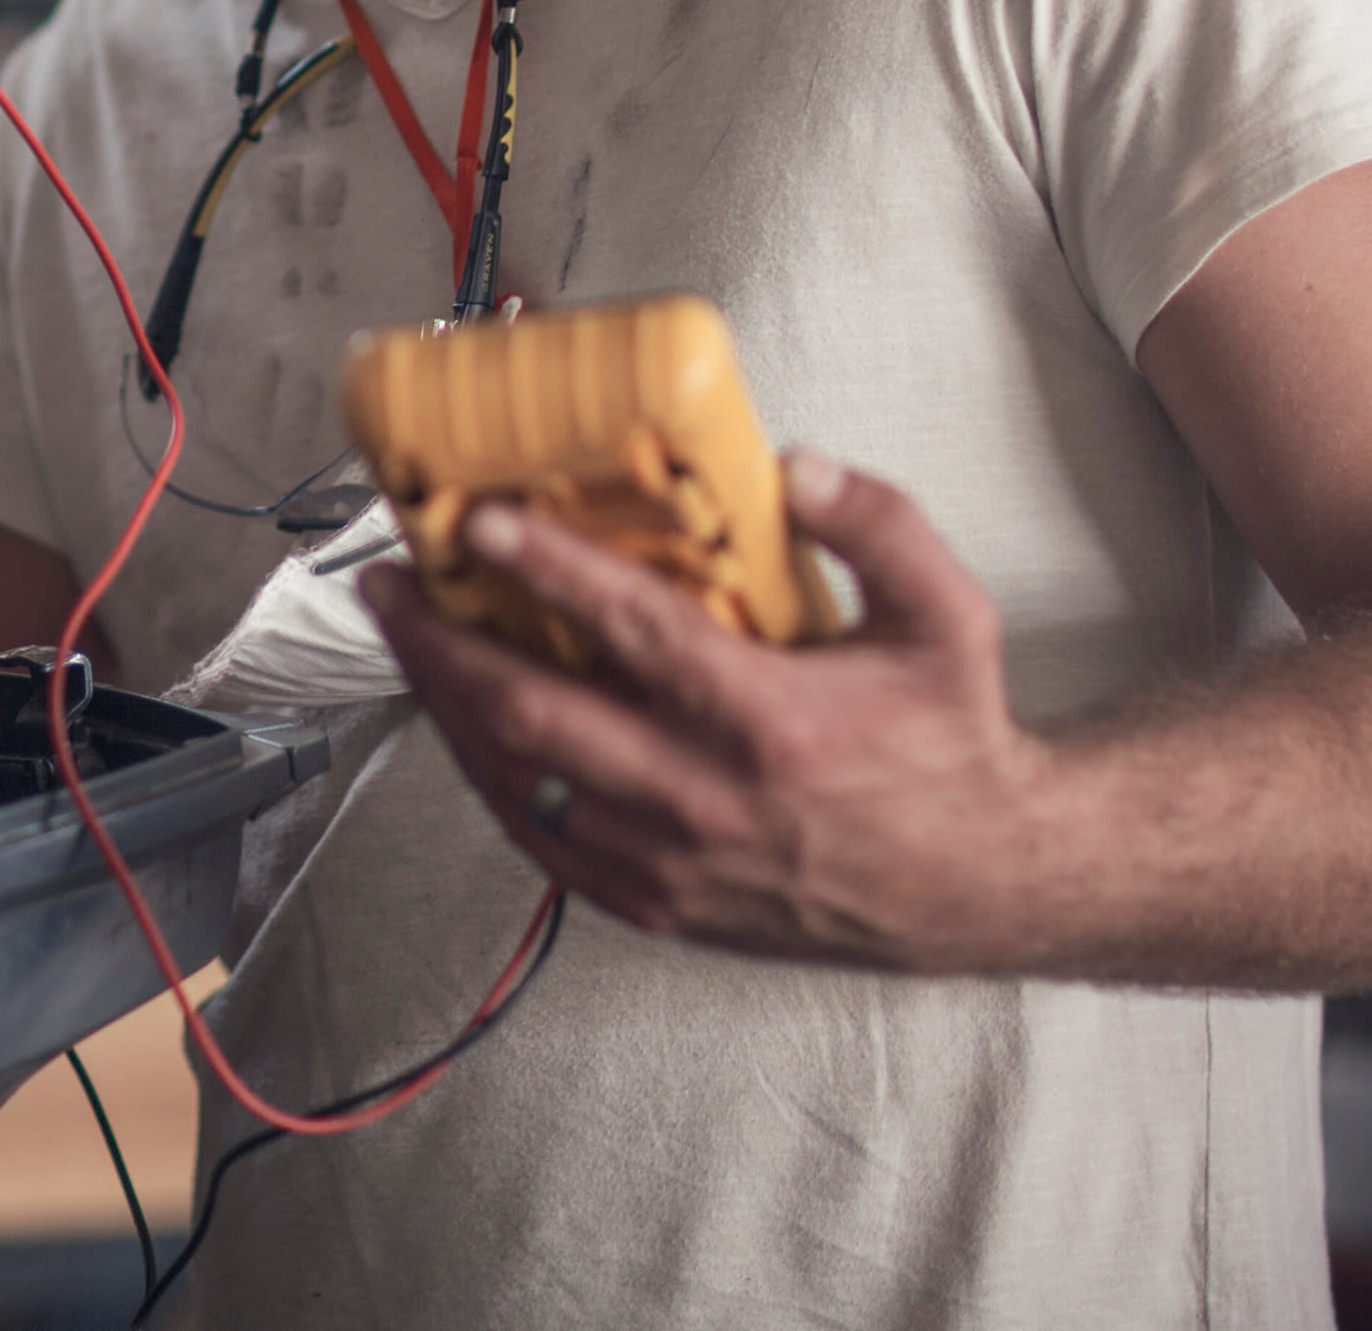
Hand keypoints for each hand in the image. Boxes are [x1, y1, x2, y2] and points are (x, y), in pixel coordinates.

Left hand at [358, 455, 1055, 972]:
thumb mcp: (947, 617)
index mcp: (771, 722)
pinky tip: (462, 723)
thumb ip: (880, 524)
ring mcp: (672, 863)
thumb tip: (795, 467)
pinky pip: (539, 837)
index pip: (632, 631)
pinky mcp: (658, 903)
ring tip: (408, 636)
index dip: (546, 569)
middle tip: (393, 580)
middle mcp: (706, 799)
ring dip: (446, 704)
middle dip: (443, 640)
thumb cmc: (952, 744)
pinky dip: (487, 775)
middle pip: (533, 713)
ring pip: (518, 779)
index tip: (482, 519)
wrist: (979, 885)